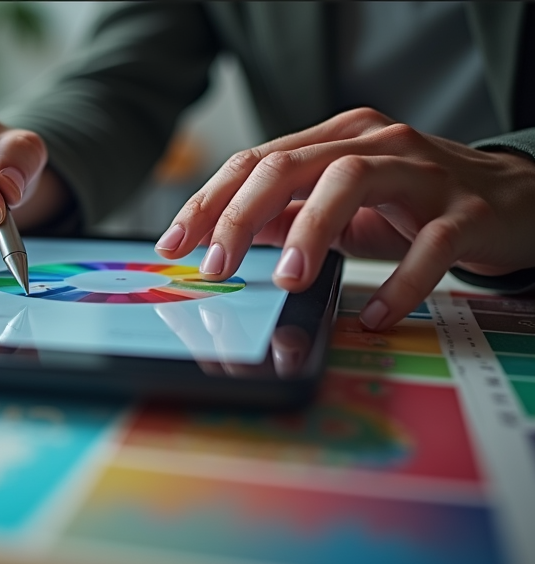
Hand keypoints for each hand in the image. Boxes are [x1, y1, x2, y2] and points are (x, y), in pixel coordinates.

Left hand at [155, 107, 534, 330]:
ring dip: (310, 231)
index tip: (173, 244)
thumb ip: (288, 214)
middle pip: (291, 164)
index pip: (256, 161)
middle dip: (240, 214)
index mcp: (337, 138)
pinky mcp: (468, 210)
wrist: (517, 200)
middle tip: (214, 266)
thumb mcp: (343, 206)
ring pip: (352, 182)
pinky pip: (432, 245)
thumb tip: (224, 237)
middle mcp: (375, 143)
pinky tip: (377, 314)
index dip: (209, 202)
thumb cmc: (417, 204)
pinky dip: (401, 282)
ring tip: (287, 280)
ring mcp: (424, 172)